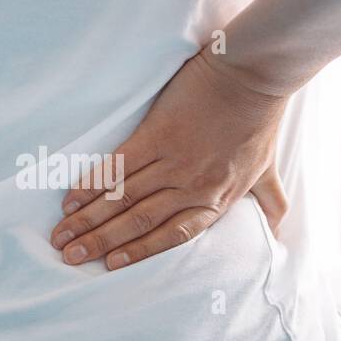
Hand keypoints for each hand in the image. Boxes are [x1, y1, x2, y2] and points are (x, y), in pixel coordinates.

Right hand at [49, 48, 289, 269]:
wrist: (253, 74)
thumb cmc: (261, 119)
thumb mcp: (268, 169)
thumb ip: (271, 201)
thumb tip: (279, 231)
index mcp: (216, 200)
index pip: (171, 236)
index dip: (137, 253)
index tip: (109, 266)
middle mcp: (192, 188)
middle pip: (138, 222)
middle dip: (101, 243)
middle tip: (69, 257)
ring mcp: (173, 162)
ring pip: (123, 199)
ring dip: (88, 219)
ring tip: (62, 235)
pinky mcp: (157, 134)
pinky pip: (118, 167)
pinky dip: (93, 185)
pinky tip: (72, 199)